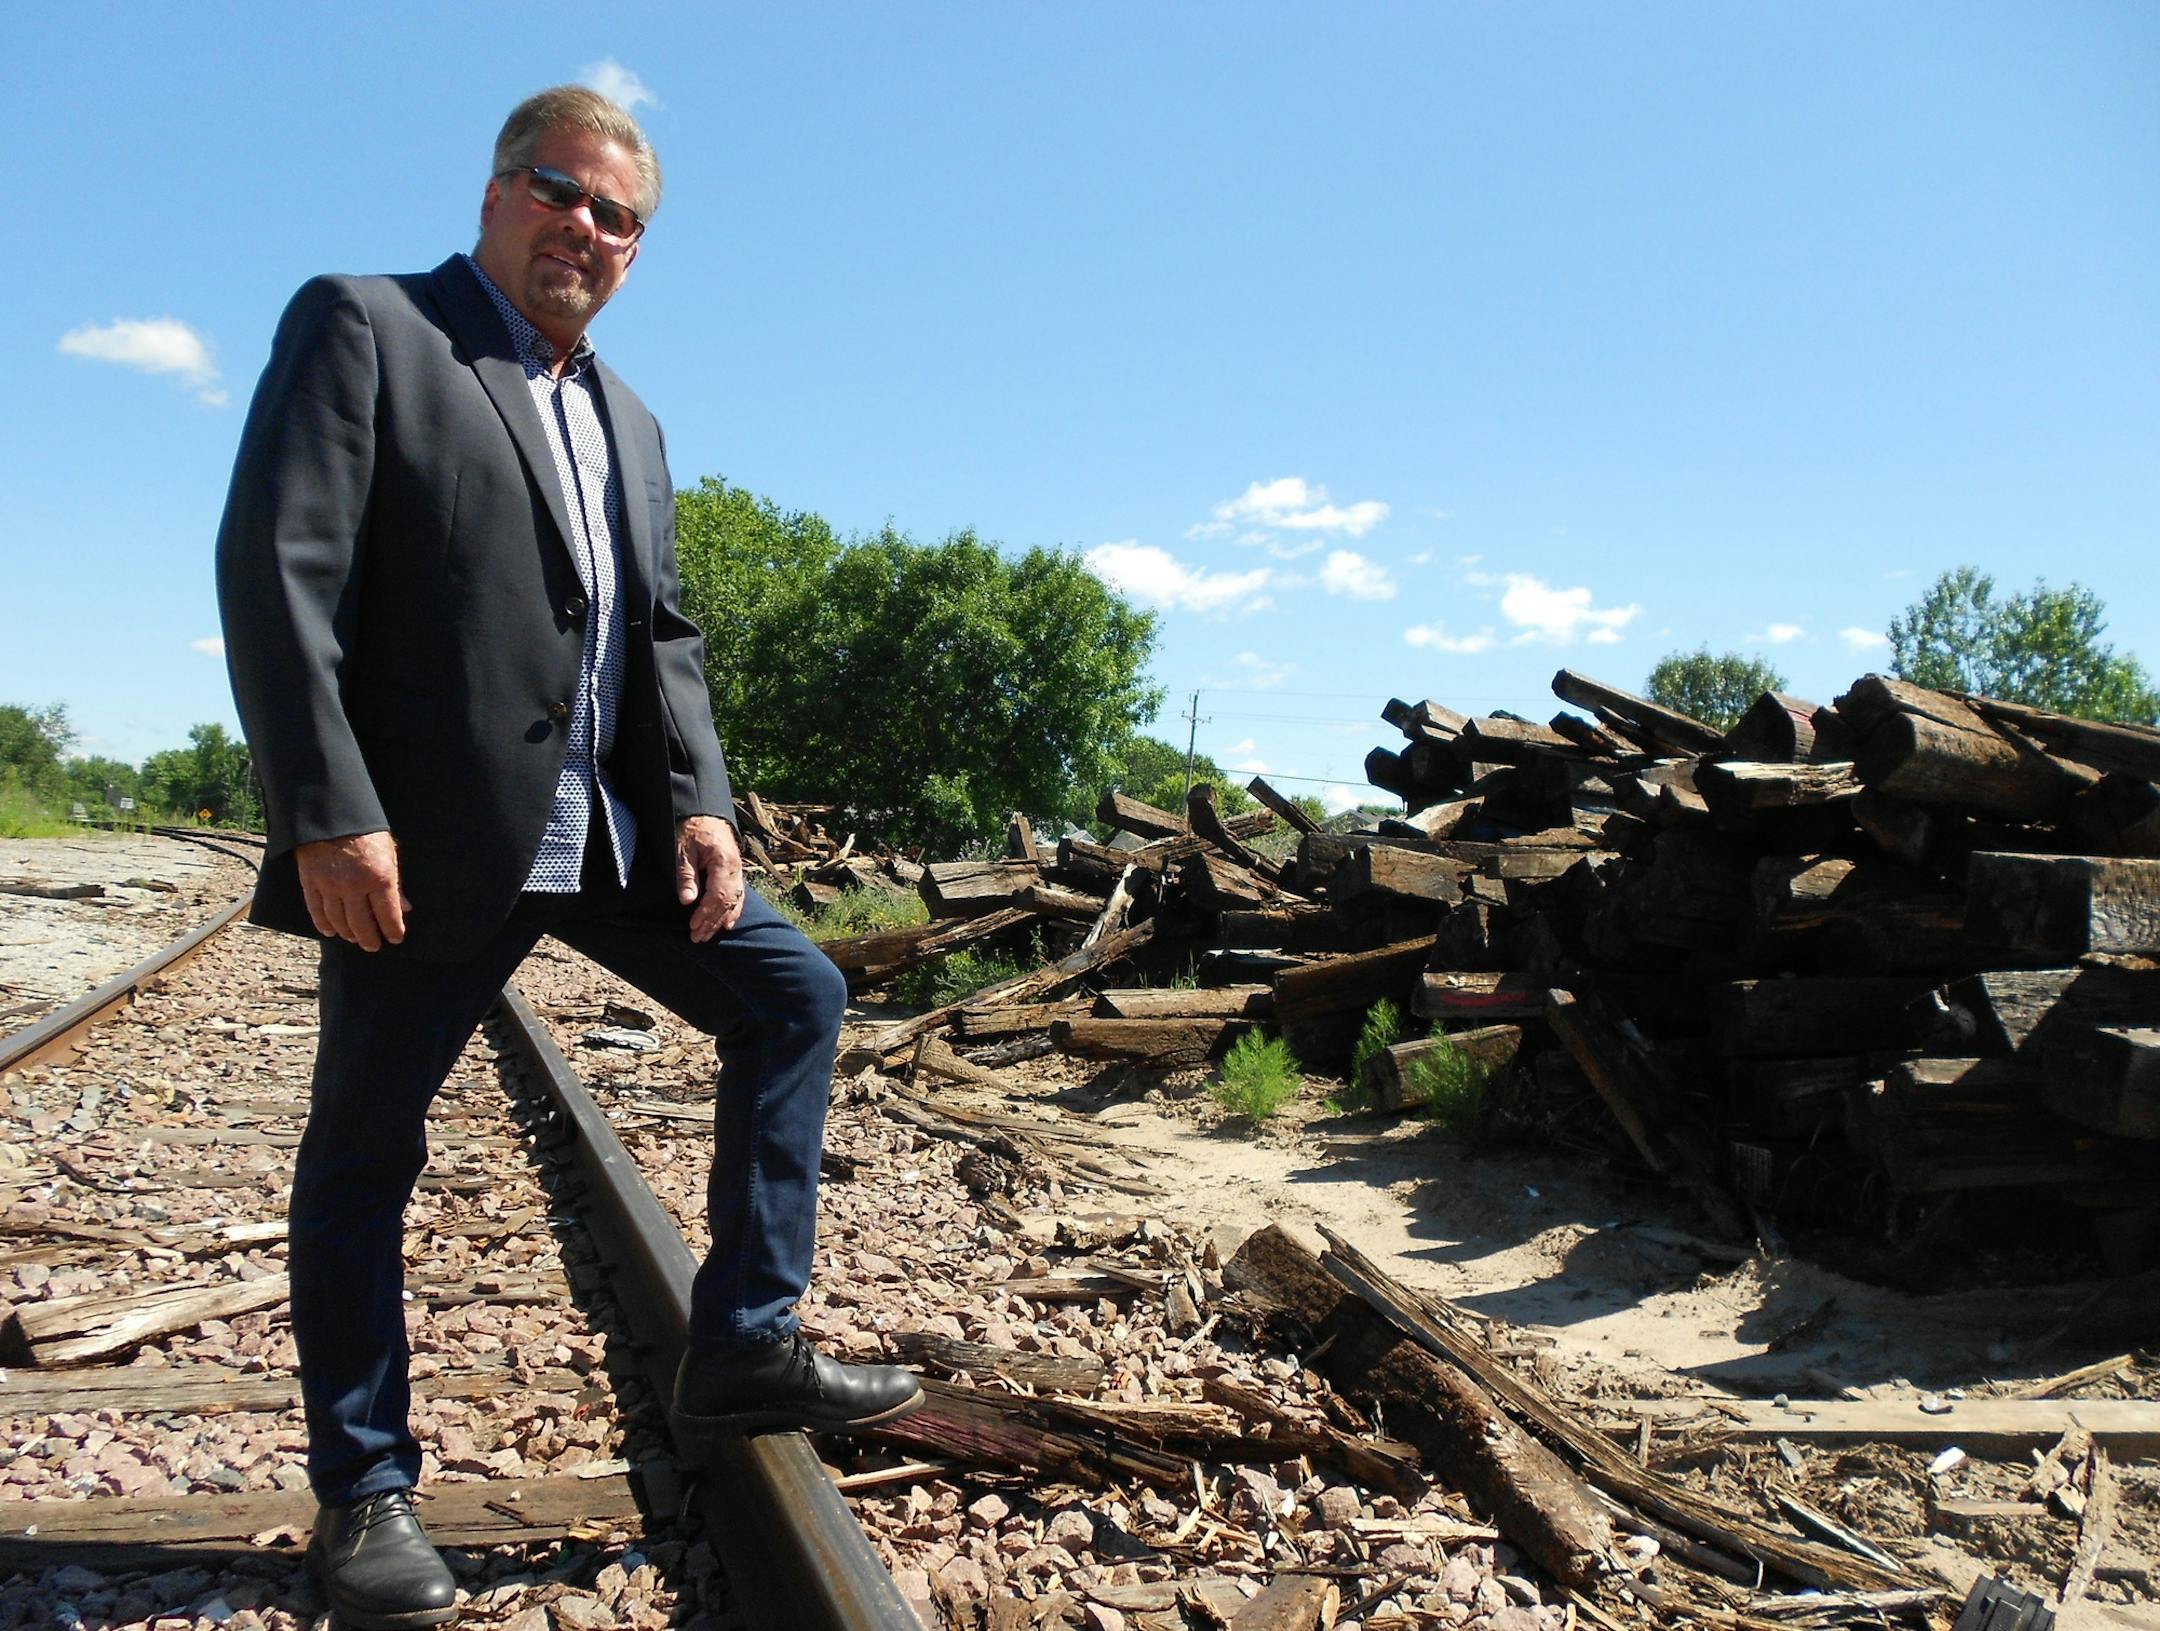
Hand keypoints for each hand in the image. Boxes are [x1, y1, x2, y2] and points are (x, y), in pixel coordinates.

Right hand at [295, 830, 408, 950]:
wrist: (331, 814)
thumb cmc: (366, 831)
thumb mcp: (390, 852)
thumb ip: (396, 883)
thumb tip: (405, 908)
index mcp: (379, 877)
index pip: (388, 916)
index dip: (393, 931)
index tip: (396, 939)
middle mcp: (354, 886)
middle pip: (362, 924)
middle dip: (370, 939)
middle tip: (374, 946)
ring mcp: (330, 886)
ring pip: (339, 921)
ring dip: (348, 934)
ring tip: (355, 939)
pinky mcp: (310, 882)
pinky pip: (316, 910)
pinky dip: (323, 924)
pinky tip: (330, 932)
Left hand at [676, 815, 745, 940]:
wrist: (704, 812)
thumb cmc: (692, 828)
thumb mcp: (682, 849)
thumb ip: (686, 874)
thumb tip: (688, 900)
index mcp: (724, 861)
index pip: (718, 894)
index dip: (706, 913)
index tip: (693, 927)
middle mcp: (735, 868)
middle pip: (727, 902)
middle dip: (712, 922)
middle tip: (697, 938)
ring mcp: (738, 870)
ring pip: (734, 901)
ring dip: (721, 920)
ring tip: (708, 935)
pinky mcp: (735, 871)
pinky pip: (738, 895)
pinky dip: (732, 911)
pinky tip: (727, 924)